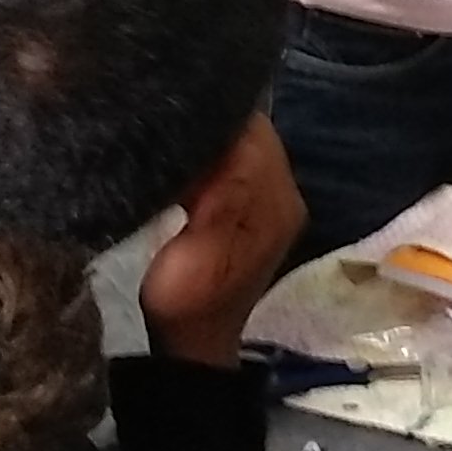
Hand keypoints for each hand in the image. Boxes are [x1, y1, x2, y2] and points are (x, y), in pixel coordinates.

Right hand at [134, 118, 305, 369]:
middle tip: (168, 112)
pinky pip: (237, 162)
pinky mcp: (251, 208)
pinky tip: (185, 156)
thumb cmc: (186, 299)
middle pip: (253, 134)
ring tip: (172, 131)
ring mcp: (270, 201)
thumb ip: (225, 188)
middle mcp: (283, 193)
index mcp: (276, 200)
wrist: (192, 345)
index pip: (254, 132)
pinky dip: (212, 154)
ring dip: (211, 137)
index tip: (176, 105)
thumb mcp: (200, 246)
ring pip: (243, 145)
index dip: (215, 114)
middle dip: (213, 121)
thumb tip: (229, 130)